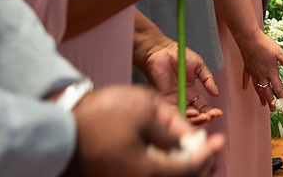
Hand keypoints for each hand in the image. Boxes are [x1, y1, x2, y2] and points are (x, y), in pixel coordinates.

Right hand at [66, 85, 223, 176]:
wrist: (63, 128)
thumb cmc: (102, 116)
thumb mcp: (145, 112)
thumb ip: (172, 129)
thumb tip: (192, 140)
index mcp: (147, 170)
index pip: (189, 168)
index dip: (207, 153)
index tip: (219, 140)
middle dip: (198, 165)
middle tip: (210, 149)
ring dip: (182, 169)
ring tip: (191, 151)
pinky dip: (163, 169)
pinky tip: (168, 156)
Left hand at [137, 37, 221, 126]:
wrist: (161, 50)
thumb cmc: (178, 55)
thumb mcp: (199, 66)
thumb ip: (208, 79)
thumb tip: (216, 93)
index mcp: (191, 92)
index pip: (202, 107)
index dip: (210, 112)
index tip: (218, 112)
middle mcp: (182, 99)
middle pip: (194, 115)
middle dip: (204, 118)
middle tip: (211, 116)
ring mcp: (173, 100)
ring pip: (185, 116)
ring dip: (195, 119)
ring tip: (203, 116)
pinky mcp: (164, 100)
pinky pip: (173, 112)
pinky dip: (184, 115)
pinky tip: (193, 113)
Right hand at [237, 33, 282, 106]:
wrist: (249, 39)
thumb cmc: (265, 44)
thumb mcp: (280, 53)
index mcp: (271, 72)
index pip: (278, 88)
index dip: (282, 97)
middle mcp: (262, 75)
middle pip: (266, 91)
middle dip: (270, 101)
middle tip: (273, 110)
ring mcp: (253, 72)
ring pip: (257, 87)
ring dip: (260, 96)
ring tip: (262, 104)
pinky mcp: (247, 67)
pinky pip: (246, 78)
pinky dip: (246, 83)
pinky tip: (244, 88)